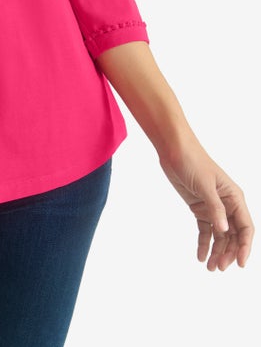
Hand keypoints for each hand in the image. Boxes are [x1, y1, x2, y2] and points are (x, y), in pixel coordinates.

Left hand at [159, 140, 253, 270]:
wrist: (174, 150)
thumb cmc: (193, 161)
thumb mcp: (205, 185)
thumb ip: (215, 208)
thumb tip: (224, 231)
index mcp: (234, 197)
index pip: (246, 227)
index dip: (245, 247)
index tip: (240, 264)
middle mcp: (227, 204)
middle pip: (233, 235)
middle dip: (229, 253)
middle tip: (220, 268)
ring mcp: (213, 207)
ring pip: (220, 235)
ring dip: (217, 251)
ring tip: (210, 268)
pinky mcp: (199, 208)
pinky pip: (205, 230)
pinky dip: (204, 244)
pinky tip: (200, 256)